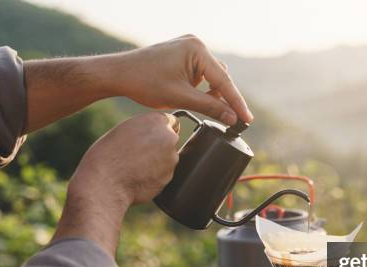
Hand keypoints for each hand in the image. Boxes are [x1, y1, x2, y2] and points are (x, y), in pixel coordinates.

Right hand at [53, 112, 179, 254]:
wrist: (100, 189)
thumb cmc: (102, 159)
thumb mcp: (120, 133)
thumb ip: (143, 130)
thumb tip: (164, 131)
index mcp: (155, 121)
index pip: (169, 121)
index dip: (157, 131)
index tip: (145, 139)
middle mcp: (169, 139)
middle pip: (171, 140)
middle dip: (159, 148)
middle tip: (136, 156)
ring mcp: (171, 161)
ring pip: (169, 159)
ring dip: (157, 163)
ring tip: (132, 169)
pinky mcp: (168, 179)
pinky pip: (164, 175)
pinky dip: (155, 178)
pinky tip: (136, 180)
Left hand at [113, 35, 253, 124]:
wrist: (119, 74)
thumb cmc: (144, 82)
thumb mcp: (180, 98)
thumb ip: (209, 107)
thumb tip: (232, 117)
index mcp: (197, 49)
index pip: (223, 81)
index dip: (236, 103)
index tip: (248, 120)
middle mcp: (196, 44)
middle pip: (220, 78)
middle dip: (223, 98)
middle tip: (231, 121)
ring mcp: (189, 49)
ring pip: (212, 77)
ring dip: (211, 94)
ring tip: (206, 110)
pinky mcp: (183, 56)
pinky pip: (201, 74)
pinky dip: (201, 89)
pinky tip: (195, 99)